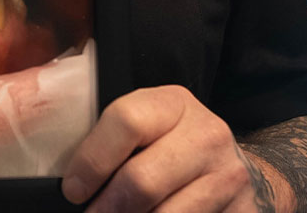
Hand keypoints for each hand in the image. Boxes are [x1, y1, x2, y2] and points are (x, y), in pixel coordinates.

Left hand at [60, 85, 270, 212]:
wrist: (236, 170)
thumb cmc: (171, 148)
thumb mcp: (149, 128)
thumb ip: (112, 136)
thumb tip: (66, 177)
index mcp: (173, 103)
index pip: (126, 121)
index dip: (92, 160)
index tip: (73, 189)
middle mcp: (206, 134)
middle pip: (142, 180)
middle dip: (107, 208)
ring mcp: (228, 175)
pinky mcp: (241, 209)